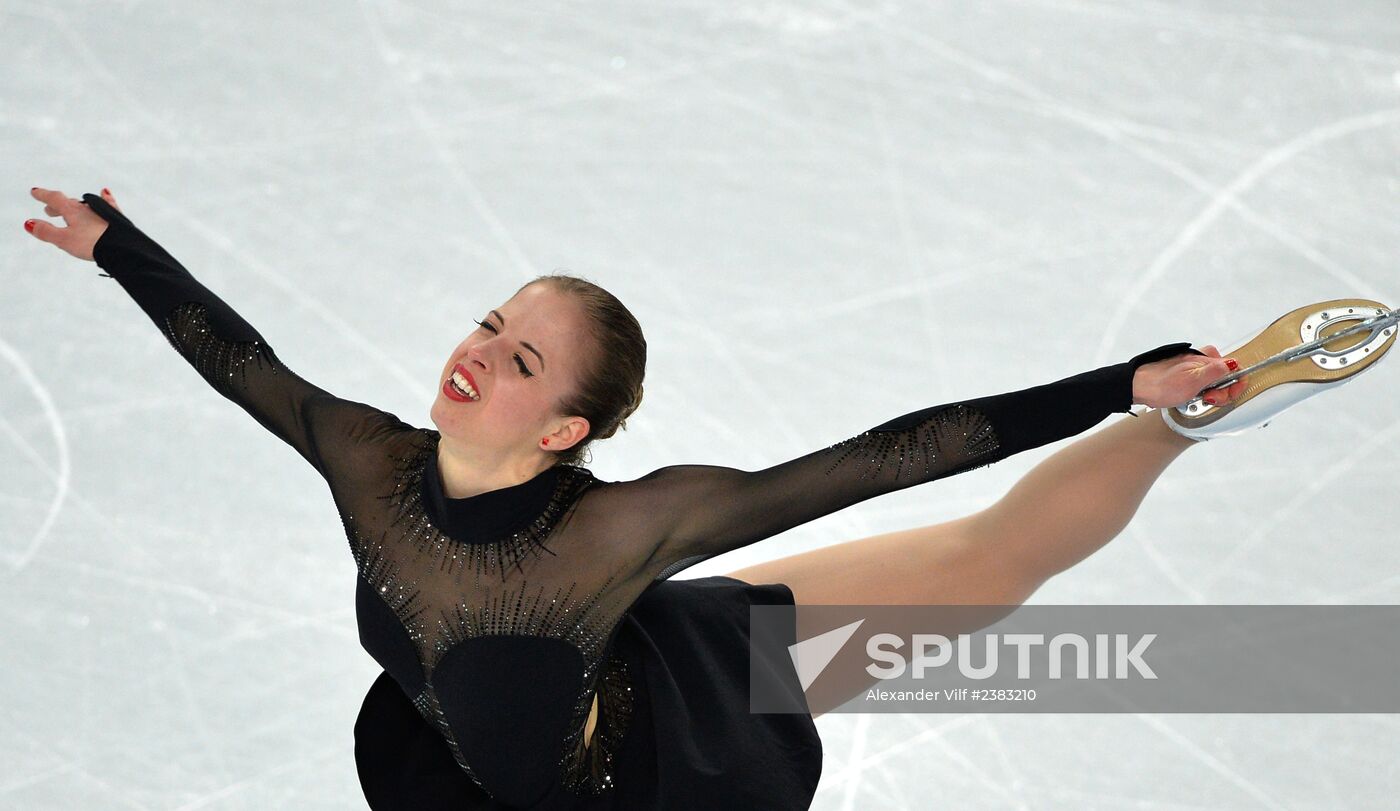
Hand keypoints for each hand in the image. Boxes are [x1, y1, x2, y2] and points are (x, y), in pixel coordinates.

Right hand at [24, 187, 122, 261]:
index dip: (43, 195)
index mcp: (72, 210)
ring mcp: (103, 212)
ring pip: (86, 205)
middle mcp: (87, 207)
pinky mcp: (117, 219)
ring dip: (76, 207)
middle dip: (58, 206)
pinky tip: (105, 192)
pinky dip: (104, 198)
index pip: (55, 199)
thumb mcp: (64, 240)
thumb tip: (29, 223)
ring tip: (71, 210)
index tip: (35, 192)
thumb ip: (46, 231)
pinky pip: (108, 204)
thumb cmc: (93, 244)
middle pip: (69, 203)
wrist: (122, 249)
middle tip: (49, 210)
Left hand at [1132, 344, 1247, 408]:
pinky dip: (1199, 393)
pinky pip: (1200, 384)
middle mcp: (1201, 360)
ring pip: (1213, 382)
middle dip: (1221, 391)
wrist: (1137, 387)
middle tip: (1208, 398)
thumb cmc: (1160, 384)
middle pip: (1225, 376)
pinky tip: (1190, 398)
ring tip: (1196, 399)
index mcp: (1206, 358)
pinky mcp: (1184, 375)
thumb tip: (1234, 364)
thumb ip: (1216, 372)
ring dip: (1209, 394)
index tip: (1228, 394)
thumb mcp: (1193, 381)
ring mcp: (1192, 367)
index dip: (1235, 383)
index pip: (1234, 367)